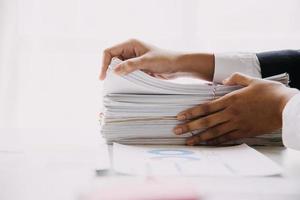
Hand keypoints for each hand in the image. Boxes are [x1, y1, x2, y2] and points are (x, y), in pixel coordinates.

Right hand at [99, 39, 214, 80]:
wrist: (177, 66)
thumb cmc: (165, 60)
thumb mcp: (147, 62)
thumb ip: (130, 65)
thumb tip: (114, 71)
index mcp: (130, 44)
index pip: (109, 52)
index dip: (104, 63)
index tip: (104, 77)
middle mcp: (130, 50)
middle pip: (112, 60)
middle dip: (109, 70)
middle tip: (109, 83)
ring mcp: (133, 59)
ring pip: (118, 67)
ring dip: (117, 75)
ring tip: (116, 85)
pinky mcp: (137, 67)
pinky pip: (126, 72)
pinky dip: (124, 78)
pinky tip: (124, 84)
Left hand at [173, 73, 298, 145]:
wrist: (286, 107)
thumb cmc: (270, 92)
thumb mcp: (252, 80)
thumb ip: (236, 78)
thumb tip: (223, 79)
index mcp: (230, 99)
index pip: (206, 107)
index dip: (191, 112)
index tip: (179, 116)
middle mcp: (230, 113)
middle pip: (206, 121)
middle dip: (189, 126)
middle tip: (176, 131)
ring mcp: (237, 124)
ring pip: (214, 132)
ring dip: (199, 137)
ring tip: (187, 142)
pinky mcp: (245, 132)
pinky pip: (227, 138)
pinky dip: (216, 142)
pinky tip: (207, 144)